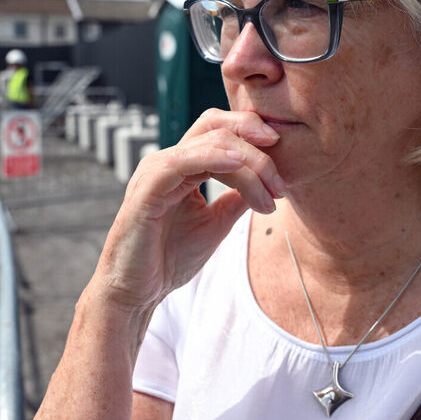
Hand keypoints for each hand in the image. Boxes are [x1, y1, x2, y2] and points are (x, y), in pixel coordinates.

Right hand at [89, 109, 284, 318]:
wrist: (136, 293)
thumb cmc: (169, 259)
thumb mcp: (216, 224)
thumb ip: (238, 199)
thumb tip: (269, 184)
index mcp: (183, 166)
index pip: (222, 133)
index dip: (256, 144)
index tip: (284, 177)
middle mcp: (169, 161)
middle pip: (217, 127)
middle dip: (257, 144)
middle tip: (281, 182)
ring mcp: (156, 171)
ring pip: (209, 142)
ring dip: (249, 163)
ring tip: (270, 191)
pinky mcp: (146, 188)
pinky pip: (182, 161)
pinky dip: (214, 158)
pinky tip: (239, 166)